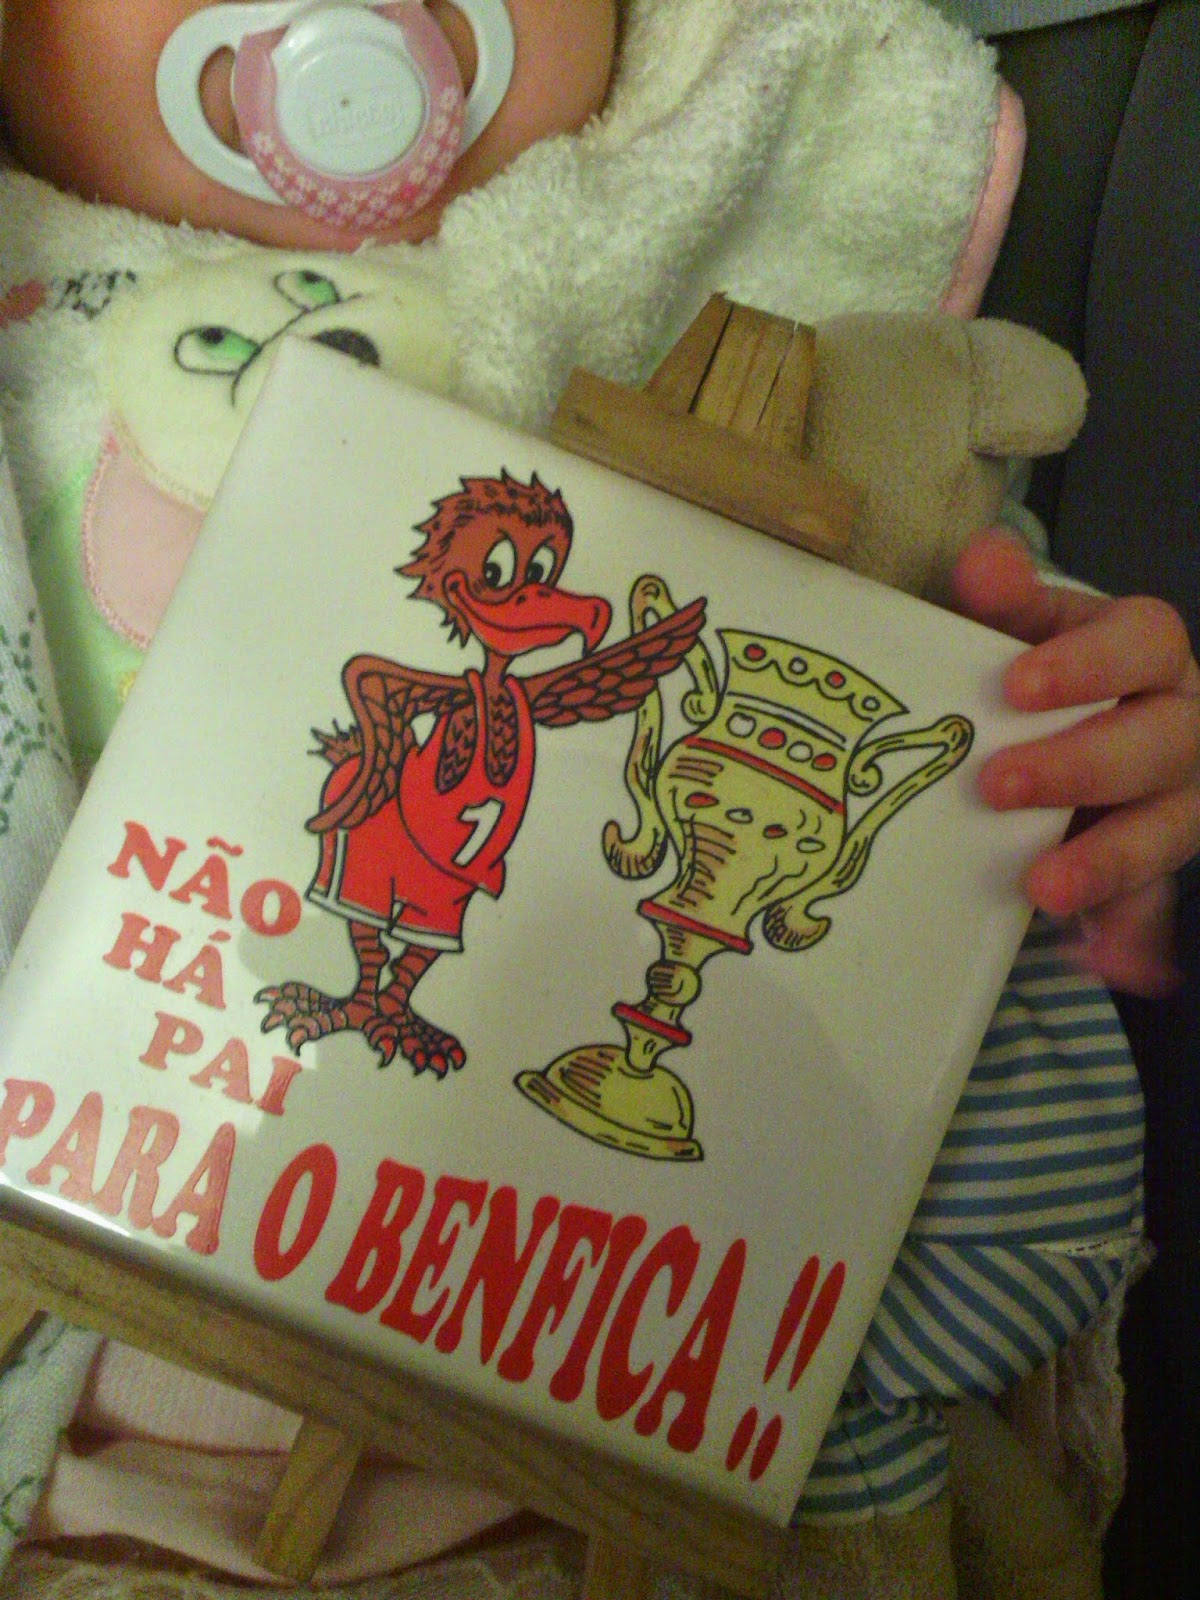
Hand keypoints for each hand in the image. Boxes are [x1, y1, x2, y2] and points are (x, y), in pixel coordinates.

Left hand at [952, 531, 1199, 996]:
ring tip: (1044, 889)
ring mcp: (1182, 801)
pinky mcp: (1162, 871)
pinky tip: (1103, 960)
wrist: (1088, 747)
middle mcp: (1180, 723)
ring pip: (1170, 830)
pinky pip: (1161, 907)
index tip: (1015, 686)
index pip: (1143, 640)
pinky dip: (1134, 935)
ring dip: (1110, 862)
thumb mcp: (1028, 633)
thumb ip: (1007, 600)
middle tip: (997, 784)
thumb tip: (984, 558)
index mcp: (1146, 653)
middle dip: (1083, 764)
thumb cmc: (1047, 682)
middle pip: (1161, 741)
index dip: (1087, 664)